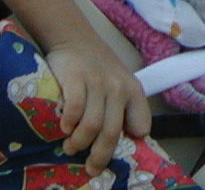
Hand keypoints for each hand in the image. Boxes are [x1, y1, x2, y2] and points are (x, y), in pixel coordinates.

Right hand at [44, 38, 151, 173]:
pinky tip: (64, 128)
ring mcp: (97, 82)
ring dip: (79, 142)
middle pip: (111, 132)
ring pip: (92, 125)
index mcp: (133, 90)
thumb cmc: (97, 66)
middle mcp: (118, 87)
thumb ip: (122, 108)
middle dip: (100, 156)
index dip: (130, 143)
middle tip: (91, 168)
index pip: (141, 124)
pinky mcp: (76, 77)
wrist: (74, 37)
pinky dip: (69, 123)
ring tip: (71, 147)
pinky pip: (74, 108)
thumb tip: (119, 142)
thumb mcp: (118, 82)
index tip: (118, 155)